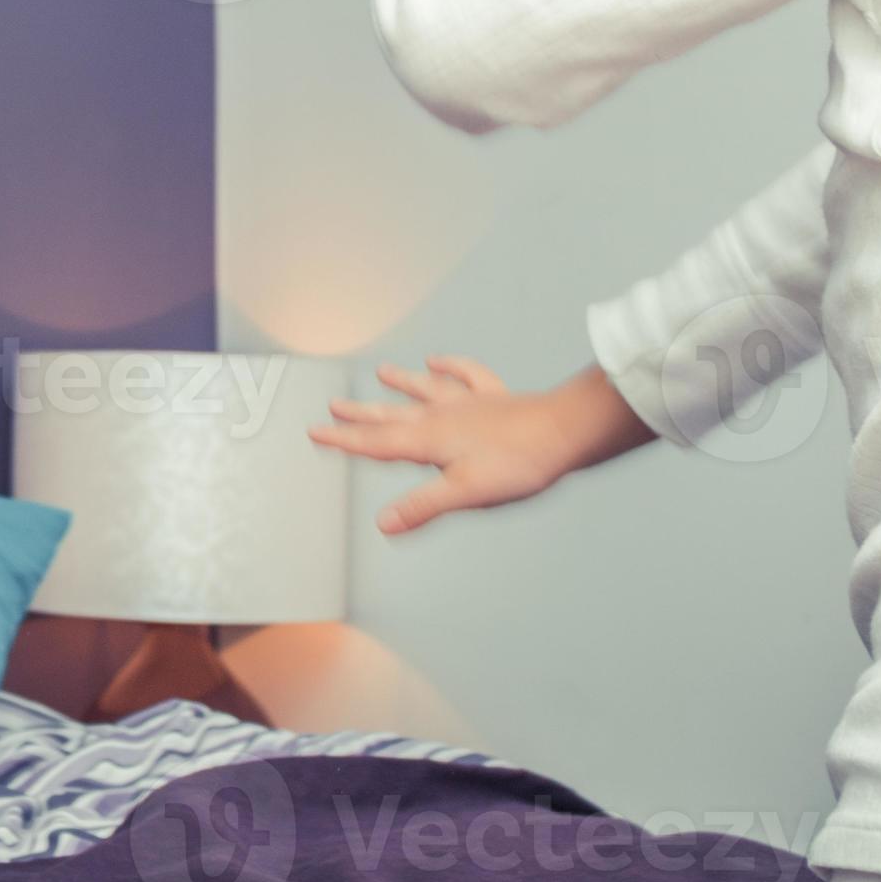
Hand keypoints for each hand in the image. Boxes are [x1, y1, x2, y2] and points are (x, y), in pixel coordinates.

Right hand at [310, 360, 646, 535]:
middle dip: (360, 414)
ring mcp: (467, 404)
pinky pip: (466, 375)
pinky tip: (439, 360)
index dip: (344, 440)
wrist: (563, 431)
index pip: (376, 443)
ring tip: (382, 373)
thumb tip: (384, 522)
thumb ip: (422, 506)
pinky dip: (451, 366)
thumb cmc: (519, 461)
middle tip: (334, 407)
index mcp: (429, 440)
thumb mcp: (465, 493)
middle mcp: (442, 417)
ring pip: (424, 390)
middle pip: (392, 414)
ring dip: (401, 383)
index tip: (316, 433)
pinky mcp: (493, 398)